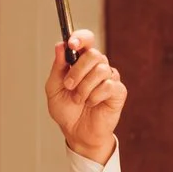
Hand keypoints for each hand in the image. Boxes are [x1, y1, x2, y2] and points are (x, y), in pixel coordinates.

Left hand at [45, 36, 126, 162]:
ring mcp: (109, 78)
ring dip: (84, 87)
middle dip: (78, 70)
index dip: (81, 38)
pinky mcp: (118, 92)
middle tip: (69, 85)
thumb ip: (57, 68)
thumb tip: (60, 46)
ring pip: (100, 70)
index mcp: (81, 62)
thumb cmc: (67, 112)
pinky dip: (95, 96)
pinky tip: (92, 104)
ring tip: (79, 99)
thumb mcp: (54, 89)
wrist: (77, 134)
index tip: (71, 43)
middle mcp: (97, 67)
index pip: (86, 40)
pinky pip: (108, 86)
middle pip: (94, 54)